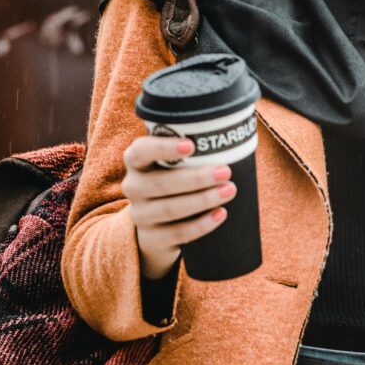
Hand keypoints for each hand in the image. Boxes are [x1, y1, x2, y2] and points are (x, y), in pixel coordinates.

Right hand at [122, 135, 236, 279]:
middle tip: (226, 171)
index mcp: (137, 161)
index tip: (191, 145)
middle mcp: (133, 186)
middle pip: (160, 183)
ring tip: (229, 190)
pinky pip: (177, 233)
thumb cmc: (176, 177)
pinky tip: (220, 214)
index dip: (163, 148)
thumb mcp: (176, 161)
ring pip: (170, 209)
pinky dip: (201, 224)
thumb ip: (192, 146)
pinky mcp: (152, 238)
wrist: (159, 223)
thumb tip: (231, 126)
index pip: (141, 151)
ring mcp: (140, 214)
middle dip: (196, 178)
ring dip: (203, 200)